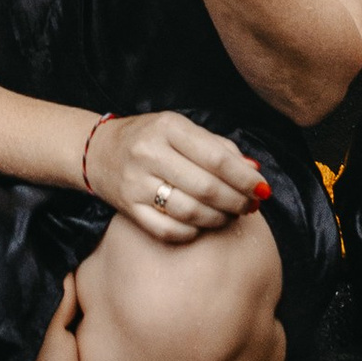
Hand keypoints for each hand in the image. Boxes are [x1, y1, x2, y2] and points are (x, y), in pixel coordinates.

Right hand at [81, 107, 268, 242]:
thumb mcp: (181, 130)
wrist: (98, 152)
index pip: (216, 158)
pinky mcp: (128, 209)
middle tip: (250, 205)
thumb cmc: (149, 138)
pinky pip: (168, 230)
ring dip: (218, 218)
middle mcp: (150, 154)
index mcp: (168, 128)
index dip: (245, 178)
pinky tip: (202, 225)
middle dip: (236, 201)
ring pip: (190, 212)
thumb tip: (254, 171)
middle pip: (206, 188)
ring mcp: (137, 183)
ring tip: (230, 214)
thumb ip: (219, 147)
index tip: (263, 189)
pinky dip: (192, 232)